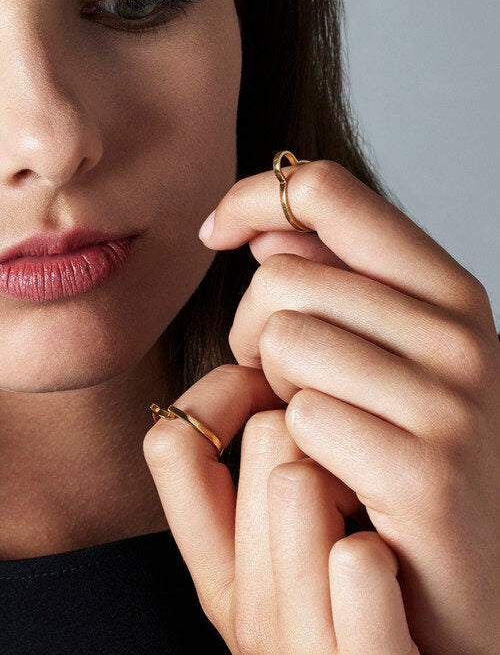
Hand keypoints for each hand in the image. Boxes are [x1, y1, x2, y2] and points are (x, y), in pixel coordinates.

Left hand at [197, 158, 499, 654]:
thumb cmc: (403, 457)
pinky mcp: (424, 471)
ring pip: (281, 343)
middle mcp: (459, 333)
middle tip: (278, 381)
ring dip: (272, 392)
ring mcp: (449, 400)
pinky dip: (294, 449)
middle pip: (281, 277)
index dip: (253, 198)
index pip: (328, 190)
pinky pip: (298, 419)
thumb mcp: (382, 354)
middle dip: (249, 330)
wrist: (456, 581)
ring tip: (314, 427)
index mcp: (448, 289)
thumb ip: (328, 282)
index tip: (215, 234)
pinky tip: (334, 476)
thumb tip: (266, 233)